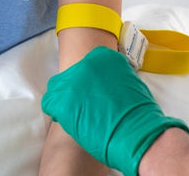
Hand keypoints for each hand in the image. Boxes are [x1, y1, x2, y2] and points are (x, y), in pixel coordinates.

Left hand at [41, 47, 188, 175]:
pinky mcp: (63, 100)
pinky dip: (57, 112)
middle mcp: (86, 64)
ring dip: (65, 100)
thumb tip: (105, 86)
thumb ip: (112, 79)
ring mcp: (73, 81)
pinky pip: (50, 103)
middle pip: (71, 76)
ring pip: (57, 88)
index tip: (94, 95)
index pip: (86, 66)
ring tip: (78, 116)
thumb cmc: (139, 113)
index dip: (88, 83)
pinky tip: (70, 121)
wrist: (136, 131)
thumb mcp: (129, 83)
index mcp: (103, 56)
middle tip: (87, 107)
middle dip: (76, 91)